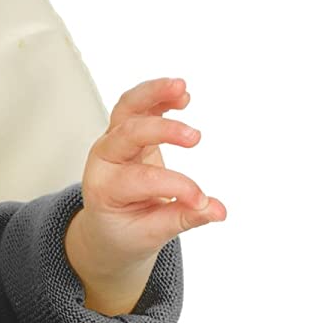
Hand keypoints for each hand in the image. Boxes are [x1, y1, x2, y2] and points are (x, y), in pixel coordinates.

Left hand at [65, 77, 226, 313]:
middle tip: (195, 138)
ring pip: (128, 108)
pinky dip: (159, 94)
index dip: (177, 187)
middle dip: (162, 131)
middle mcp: (104, 160)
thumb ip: (183, 219)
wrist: (107, 223)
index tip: (202, 201)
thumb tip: (218, 211)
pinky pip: (139, 105)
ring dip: (154, 93)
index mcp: (104, 188)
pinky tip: (183, 94)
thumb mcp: (151, 233)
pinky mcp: (127, 131)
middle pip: (128, 134)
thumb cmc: (126, 229)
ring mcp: (114, 142)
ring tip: (182, 88)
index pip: (143, 179)